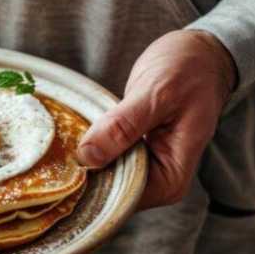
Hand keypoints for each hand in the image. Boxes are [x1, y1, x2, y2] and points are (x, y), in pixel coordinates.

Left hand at [77, 30, 236, 209]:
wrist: (198, 54)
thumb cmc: (188, 71)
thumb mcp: (157, 94)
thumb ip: (123, 126)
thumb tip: (89, 156)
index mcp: (171, 177)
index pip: (124, 199)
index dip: (95, 185)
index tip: (68, 168)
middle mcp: (157, 179)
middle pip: (110, 192)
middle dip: (85, 174)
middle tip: (55, 154)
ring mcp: (142, 165)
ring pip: (103, 174)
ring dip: (82, 160)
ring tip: (61, 144)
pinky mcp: (129, 150)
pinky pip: (102, 157)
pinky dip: (88, 147)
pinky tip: (71, 137)